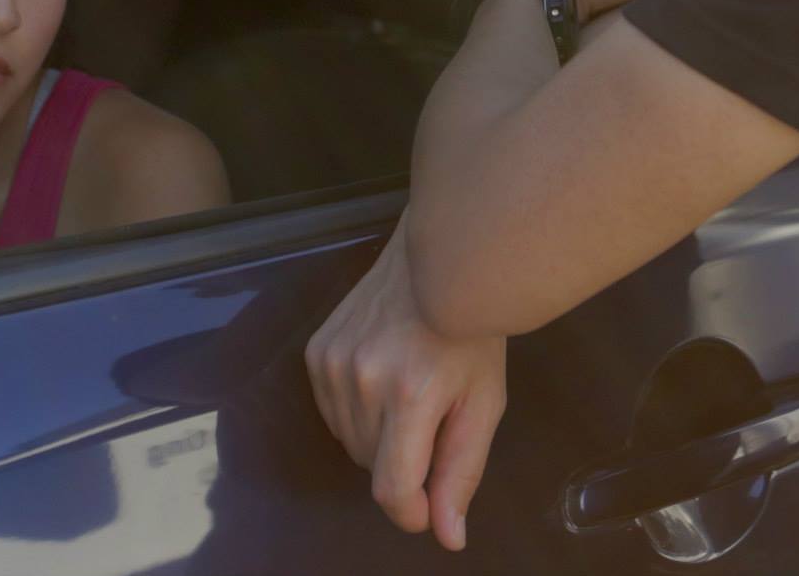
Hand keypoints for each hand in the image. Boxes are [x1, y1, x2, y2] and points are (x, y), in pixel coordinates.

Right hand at [306, 220, 507, 549]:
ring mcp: (332, 363)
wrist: (440, 262)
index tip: (427, 506)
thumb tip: (447, 536)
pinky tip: (383, 376)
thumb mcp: (484, 404)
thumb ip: (461, 472)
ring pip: (349, 441)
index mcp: (409, 396)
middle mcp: (361, 380)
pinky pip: (331, 411)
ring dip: (377, 436)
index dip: (410, 511)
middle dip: (403, 461)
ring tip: (409, 392)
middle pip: (371, 466)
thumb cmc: (472, 335)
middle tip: (433, 417)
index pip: (391, 489)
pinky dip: (356, 410)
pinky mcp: (315, 352)